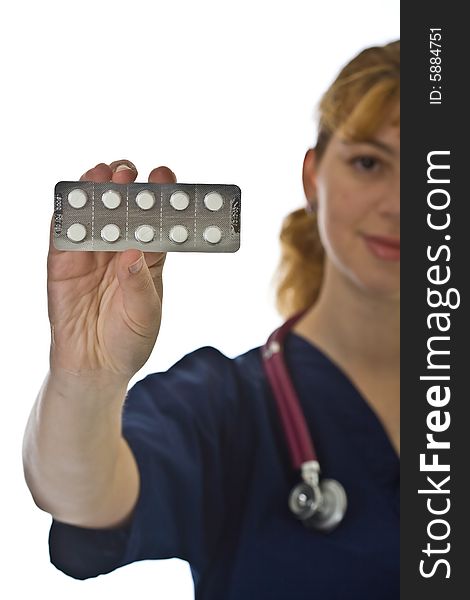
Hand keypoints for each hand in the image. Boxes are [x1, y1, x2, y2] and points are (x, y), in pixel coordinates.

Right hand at [47, 160, 175, 379]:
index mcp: (147, 259)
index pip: (155, 222)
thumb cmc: (130, 340)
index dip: (160, 197)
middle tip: (128, 170)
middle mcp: (118, 250)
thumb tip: (133, 253)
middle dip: (124, 186)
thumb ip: (139, 284)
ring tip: (100, 173)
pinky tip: (70, 199)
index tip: (164, 175)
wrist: (96, 368)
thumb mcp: (145, 315)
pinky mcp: (62, 266)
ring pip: (90, 215)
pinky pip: (62, 236)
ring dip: (93, 191)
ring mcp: (90, 256)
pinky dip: (64, 217)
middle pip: (121, 210)